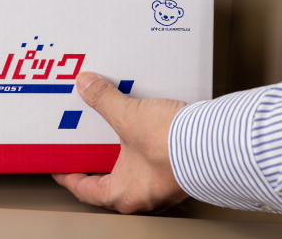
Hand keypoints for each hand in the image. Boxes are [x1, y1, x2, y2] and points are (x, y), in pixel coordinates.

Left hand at [53, 71, 189, 213]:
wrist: (221, 144)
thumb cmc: (175, 146)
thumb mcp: (129, 117)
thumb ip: (104, 100)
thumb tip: (87, 86)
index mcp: (123, 193)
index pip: (86, 191)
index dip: (69, 177)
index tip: (60, 167)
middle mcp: (144, 196)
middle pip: (110, 183)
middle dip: (97, 163)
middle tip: (85, 146)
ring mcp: (166, 187)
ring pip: (136, 173)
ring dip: (124, 155)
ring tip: (116, 131)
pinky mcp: (184, 172)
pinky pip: (157, 163)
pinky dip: (146, 149)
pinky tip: (147, 129)